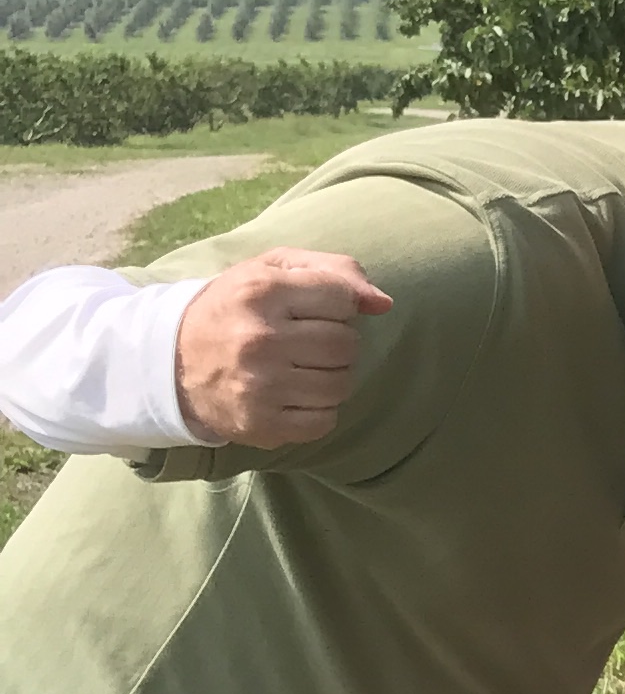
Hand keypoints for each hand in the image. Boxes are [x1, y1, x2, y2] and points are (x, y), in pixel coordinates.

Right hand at [173, 250, 392, 446]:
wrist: (172, 360)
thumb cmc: (235, 307)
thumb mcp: (273, 269)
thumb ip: (333, 271)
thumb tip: (383, 303)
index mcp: (261, 291)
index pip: (342, 298)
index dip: (339, 303)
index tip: (317, 308)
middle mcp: (260, 339)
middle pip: (346, 343)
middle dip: (339, 341)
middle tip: (311, 341)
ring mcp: (261, 386)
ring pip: (341, 384)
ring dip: (333, 376)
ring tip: (304, 367)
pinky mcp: (261, 424)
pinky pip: (325, 421)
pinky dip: (320, 409)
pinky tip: (296, 394)